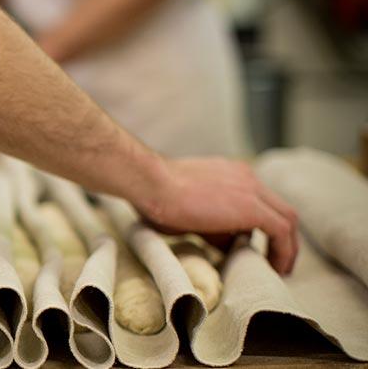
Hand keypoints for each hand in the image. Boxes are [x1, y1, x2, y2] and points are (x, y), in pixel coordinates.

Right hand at [135, 157, 298, 274]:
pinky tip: (276, 267)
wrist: (153, 183)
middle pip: (279, 207)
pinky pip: (281, 230)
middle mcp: (246, 176)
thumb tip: (230, 245)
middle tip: (277, 260)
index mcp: (231, 173)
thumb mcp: (193, 211)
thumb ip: (215, 224)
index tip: (260, 245)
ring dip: (287, 246)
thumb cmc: (160, 196)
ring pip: (287, 218)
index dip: (265, 224)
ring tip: (280, 268)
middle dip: (283, 237)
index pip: (260, 199)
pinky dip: (284, 250)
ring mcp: (251, 188)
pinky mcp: (252, 207)